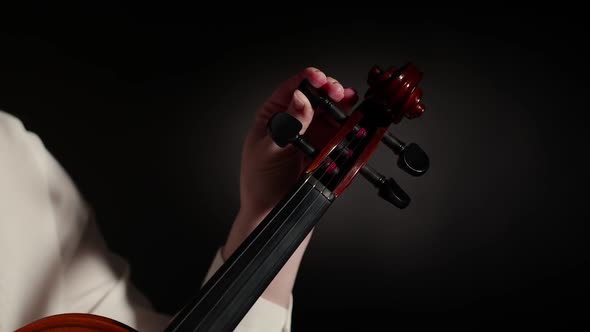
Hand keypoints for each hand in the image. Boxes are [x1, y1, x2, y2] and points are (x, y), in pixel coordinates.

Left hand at [222, 67, 357, 306]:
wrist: (272, 213)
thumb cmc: (261, 182)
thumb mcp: (270, 151)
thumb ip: (288, 125)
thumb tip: (301, 99)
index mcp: (273, 116)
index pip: (292, 89)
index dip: (308, 80)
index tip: (320, 79)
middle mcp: (294, 121)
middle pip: (315, 95)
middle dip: (328, 89)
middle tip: (338, 93)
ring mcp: (311, 134)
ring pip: (330, 111)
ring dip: (342, 103)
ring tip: (349, 100)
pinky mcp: (325, 149)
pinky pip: (339, 131)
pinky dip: (349, 122)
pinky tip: (354, 117)